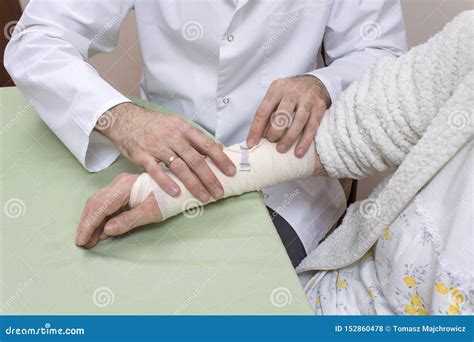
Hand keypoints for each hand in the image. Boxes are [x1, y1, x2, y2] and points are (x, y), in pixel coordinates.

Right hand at [75, 173, 160, 247]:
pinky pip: (106, 204)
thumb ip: (128, 221)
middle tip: (83, 242)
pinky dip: (101, 218)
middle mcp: (119, 184)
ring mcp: (119, 186)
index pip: (100, 206)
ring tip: (90, 240)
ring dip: (92, 222)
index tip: (82, 240)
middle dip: (87, 224)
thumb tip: (107, 230)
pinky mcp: (122, 191)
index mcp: (125, 187)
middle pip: (95, 203)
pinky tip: (100, 232)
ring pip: (98, 204)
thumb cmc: (168, 199)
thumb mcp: (151, 212)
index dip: (89, 225)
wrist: (179, 189)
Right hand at [96, 103, 235, 202]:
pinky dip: (167, 183)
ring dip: (193, 184)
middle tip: (220, 192)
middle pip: (196, 159)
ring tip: (204, 197)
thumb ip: (196, 138)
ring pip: (179, 167)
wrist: (125, 119)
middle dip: (210, 177)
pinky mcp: (142, 156)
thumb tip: (219, 148)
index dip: (221, 159)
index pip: (207, 144)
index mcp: (183, 128)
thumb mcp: (177, 124)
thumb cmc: (155, 125)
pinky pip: (156, 171)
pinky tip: (177, 193)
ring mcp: (157, 146)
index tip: (231, 171)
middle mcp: (172, 137)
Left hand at [246, 75, 330, 157]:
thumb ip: (267, 114)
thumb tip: (257, 138)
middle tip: (271, 142)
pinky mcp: (319, 107)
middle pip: (282, 114)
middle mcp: (293, 92)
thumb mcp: (275, 97)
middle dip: (275, 131)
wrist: (314, 82)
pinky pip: (312, 127)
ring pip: (299, 120)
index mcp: (277, 88)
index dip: (256, 129)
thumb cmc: (289, 94)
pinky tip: (299, 152)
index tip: (251, 144)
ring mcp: (308, 98)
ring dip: (289, 137)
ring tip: (281, 149)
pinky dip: (305, 141)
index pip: (263, 111)